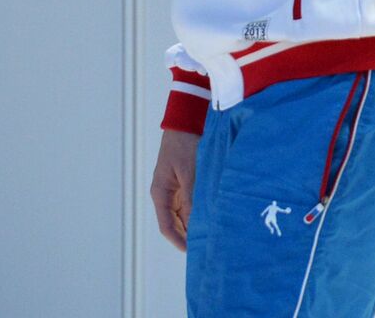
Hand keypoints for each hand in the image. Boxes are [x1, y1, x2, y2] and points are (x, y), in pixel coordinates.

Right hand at [150, 129, 200, 251]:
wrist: (187, 121)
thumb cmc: (185, 144)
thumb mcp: (190, 172)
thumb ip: (193, 196)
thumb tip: (196, 222)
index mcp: (161, 193)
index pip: (167, 226)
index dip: (179, 241)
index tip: (192, 252)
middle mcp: (167, 194)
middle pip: (176, 223)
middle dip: (188, 235)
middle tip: (207, 247)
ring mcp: (176, 188)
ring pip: (185, 214)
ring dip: (195, 223)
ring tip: (212, 234)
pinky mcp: (187, 181)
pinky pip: (192, 202)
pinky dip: (200, 210)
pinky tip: (213, 215)